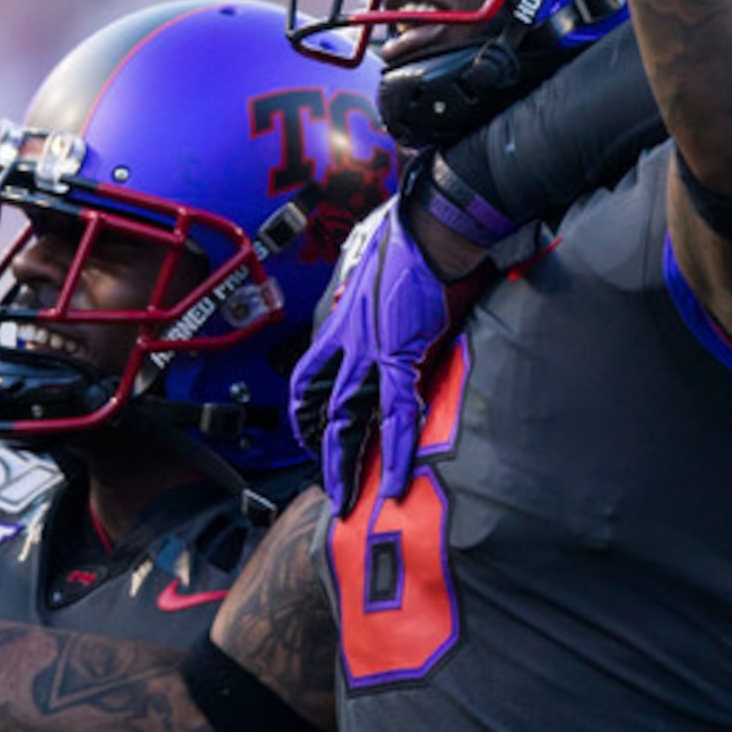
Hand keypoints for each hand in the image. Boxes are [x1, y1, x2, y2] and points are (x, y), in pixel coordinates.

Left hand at [288, 205, 452, 517]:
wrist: (426, 231)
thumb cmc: (409, 247)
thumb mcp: (378, 282)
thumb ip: (379, 311)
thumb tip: (392, 319)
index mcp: (341, 326)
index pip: (308, 378)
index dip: (305, 413)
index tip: (310, 435)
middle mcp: (347, 343)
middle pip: (325, 408)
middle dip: (325, 454)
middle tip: (330, 489)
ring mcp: (370, 351)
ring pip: (350, 419)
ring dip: (348, 464)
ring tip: (349, 500)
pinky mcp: (400, 355)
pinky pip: (396, 413)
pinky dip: (398, 449)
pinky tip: (399, 477)